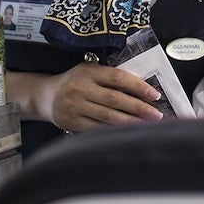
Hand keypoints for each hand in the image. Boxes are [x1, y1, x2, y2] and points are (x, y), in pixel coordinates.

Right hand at [36, 62, 163, 131]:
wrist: (46, 96)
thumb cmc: (74, 82)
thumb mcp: (89, 71)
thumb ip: (110, 77)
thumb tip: (142, 90)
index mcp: (88, 72)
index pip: (117, 77)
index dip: (138, 86)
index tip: (155, 95)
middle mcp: (81, 88)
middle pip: (115, 99)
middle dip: (139, 108)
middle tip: (157, 115)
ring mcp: (75, 107)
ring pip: (108, 116)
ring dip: (130, 122)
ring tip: (147, 125)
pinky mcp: (72, 123)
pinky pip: (97, 128)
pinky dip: (114, 131)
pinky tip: (127, 132)